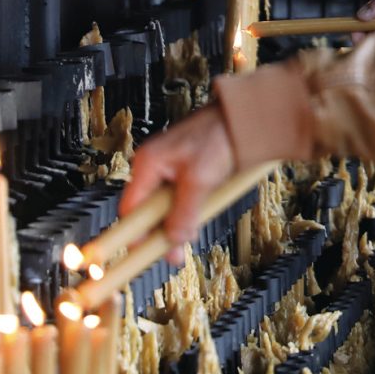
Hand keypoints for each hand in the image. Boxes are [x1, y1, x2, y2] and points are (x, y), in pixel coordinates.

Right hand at [120, 108, 236, 262]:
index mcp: (148, 164)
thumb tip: (173, 239)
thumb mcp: (200, 179)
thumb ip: (184, 211)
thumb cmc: (220, 135)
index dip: (134, 234)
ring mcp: (172, 171)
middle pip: (147, 211)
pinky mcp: (189, 175)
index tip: (141, 254)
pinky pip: (182, 201)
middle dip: (160, 234)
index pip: (130, 207)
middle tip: (172, 255)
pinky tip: (198, 223)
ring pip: (166, 209)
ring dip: (177, 226)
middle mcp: (156, 168)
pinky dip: (189, 215)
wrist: (245, 118)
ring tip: (188, 241)